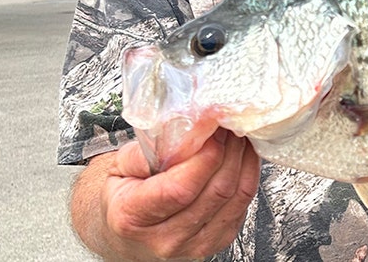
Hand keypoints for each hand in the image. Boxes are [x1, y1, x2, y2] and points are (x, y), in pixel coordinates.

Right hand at [74, 129, 260, 260]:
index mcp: (133, 217)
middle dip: (229, 150)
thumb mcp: (120, 166)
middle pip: (215, 191)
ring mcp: (194, 245)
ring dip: (243, 160)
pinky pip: (243, 206)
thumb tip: (184, 130)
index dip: (205, 156)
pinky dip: (248, 176)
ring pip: (235, 198)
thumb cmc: (124, 197)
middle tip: (230, 122)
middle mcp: (165, 238)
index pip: (180, 189)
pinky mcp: (217, 243)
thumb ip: (148, 149)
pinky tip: (241, 156)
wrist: (127, 235)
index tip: (213, 128)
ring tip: (238, 134)